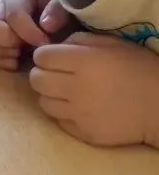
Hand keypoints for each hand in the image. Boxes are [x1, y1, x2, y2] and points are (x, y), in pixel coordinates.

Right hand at [0, 0, 72, 70]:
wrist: (71, 20)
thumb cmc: (69, 8)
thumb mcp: (69, 2)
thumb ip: (59, 8)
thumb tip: (45, 25)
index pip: (13, 15)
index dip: (28, 33)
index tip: (46, 43)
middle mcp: (1, 8)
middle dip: (6, 41)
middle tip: (26, 48)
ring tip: (20, 55)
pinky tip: (18, 61)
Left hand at [31, 31, 158, 146]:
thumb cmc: (138, 69)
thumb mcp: (112, 43)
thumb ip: (79, 40)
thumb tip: (55, 46)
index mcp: (84, 62)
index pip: (41, 56)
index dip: (45, 55)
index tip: (55, 58)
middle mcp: (77, 88)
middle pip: (36, 79)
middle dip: (42, 74)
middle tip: (57, 75)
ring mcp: (79, 113)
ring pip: (43, 102)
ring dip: (50, 95)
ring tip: (67, 92)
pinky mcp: (84, 133)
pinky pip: (59, 121)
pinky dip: (63, 113)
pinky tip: (78, 108)